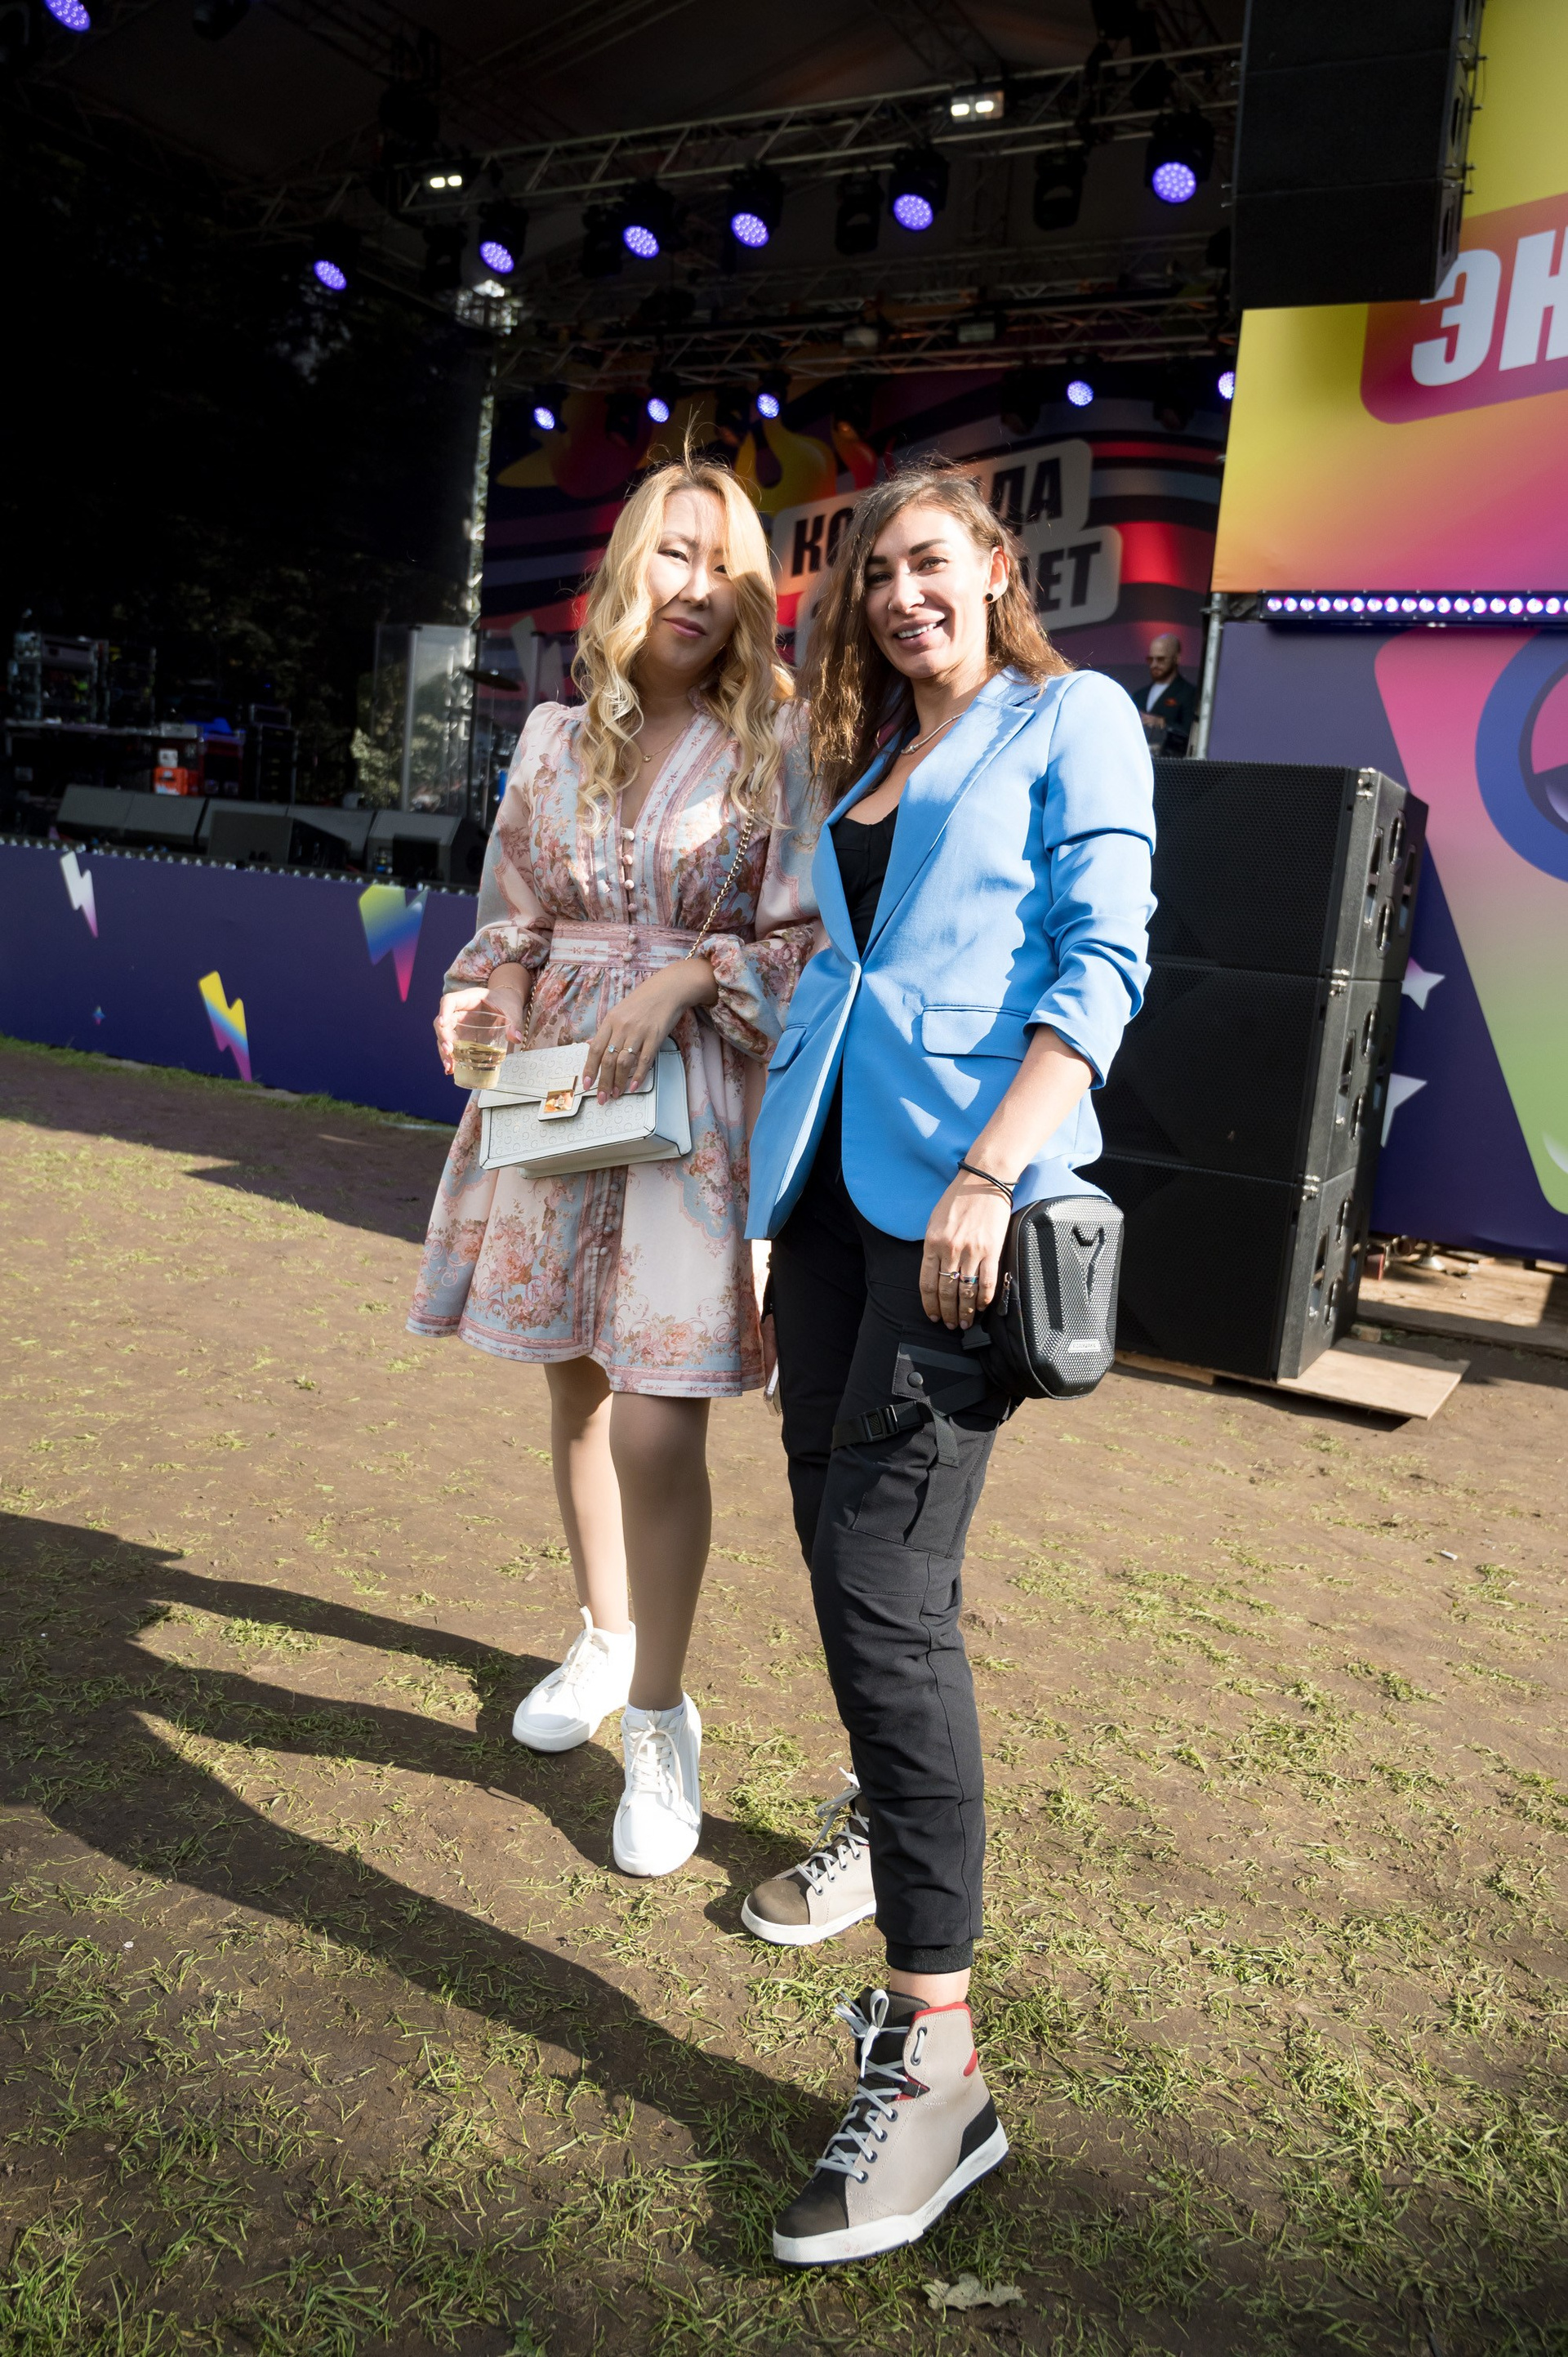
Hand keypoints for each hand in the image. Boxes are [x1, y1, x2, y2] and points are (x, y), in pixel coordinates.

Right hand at [432, 976, 527, 1075]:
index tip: (442, 1023)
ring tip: (450, 1067)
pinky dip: (452, 1058)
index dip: (443, 1011)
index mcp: (468, 998)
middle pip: (443, 1022)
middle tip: (449, 1051)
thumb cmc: (507, 1002)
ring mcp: (459, 1024)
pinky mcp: (462, 1036)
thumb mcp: (511, 1009)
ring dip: (444, 1052)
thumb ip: (513, 1022)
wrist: (507, 1004)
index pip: (449, 1001)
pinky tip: (452, 1070)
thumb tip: (515, 1038)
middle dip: (443, 1037)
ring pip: (444, 1037)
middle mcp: (459, 1011)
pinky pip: (452, 1046)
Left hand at [581, 959, 716, 1101]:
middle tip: (603, 1098)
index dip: (590, 1069)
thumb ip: (608, 1030)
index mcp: (610, 1020)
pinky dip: (638, 1075)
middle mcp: (622, 1027)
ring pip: (624, 1063)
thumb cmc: (644, 1000)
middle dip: (604, 1082)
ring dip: (619, 1082)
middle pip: (608, 1060)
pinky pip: (644, 1060)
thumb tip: (594, 1047)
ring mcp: (639, 1032)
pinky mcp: (655, 1037)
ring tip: (617, 1094)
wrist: (668, 989)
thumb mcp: (620, 1011)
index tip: (587, 1084)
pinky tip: (633, 1086)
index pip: (594, 1049)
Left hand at [920, 1171, 1011, 1329]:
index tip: (933, 1315)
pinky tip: (982, 1307)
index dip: (930, 1304)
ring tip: (965, 1323)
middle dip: (947, 1312)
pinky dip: (984, 1298)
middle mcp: (950, 1249)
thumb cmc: (958, 1198)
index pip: (927, 1283)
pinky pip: (987, 1281)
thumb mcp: (934, 1221)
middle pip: (946, 1291)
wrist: (983, 1180)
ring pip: (966, 1291)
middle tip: (950, 1325)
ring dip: (965, 1311)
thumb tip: (934, 1270)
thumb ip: (932, 1246)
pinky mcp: (991, 1249)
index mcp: (932, 1243)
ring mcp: (971, 1250)